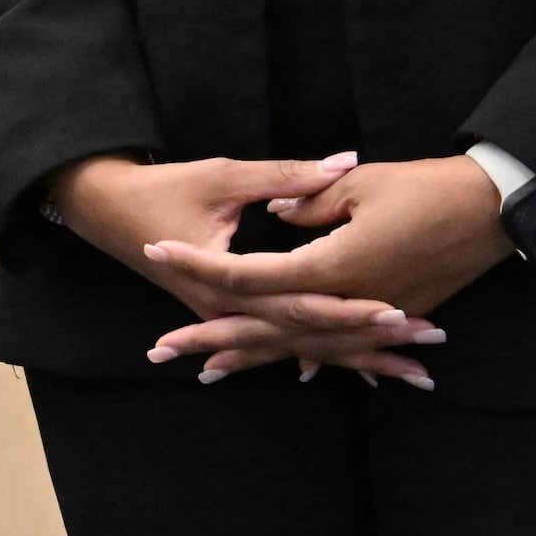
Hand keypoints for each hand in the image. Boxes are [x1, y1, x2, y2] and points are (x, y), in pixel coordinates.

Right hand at [47, 152, 442, 382]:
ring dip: (361, 358)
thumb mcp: (222, 177)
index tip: (400, 308)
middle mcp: (232, 311)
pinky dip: (328, 355)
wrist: (106, 209)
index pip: (301, 301)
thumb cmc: (160, 189)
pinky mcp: (235, 315)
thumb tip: (343, 162)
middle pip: (312, 335)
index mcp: (230, 281)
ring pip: (304, 347)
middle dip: (373, 342)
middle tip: (429, 343)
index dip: (351, 305)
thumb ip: (284, 176)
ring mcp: (231, 319)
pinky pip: (287, 342)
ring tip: (417, 371)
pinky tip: (368, 373)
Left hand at [145, 156, 513, 383]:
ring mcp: (375, 312)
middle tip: (160, 352)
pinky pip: (344, 342)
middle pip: (270, 324)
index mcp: (335, 266)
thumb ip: (307, 196)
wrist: (496, 209)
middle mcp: (350, 300)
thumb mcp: (360, 185)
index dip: (204, 263)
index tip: (160, 252)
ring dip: (257, 356)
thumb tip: (277, 212)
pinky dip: (315, 355)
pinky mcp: (397, 312)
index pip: (255, 274)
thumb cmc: (426, 187)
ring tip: (207, 371)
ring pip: (305, 343)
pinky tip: (298, 370)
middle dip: (214, 338)